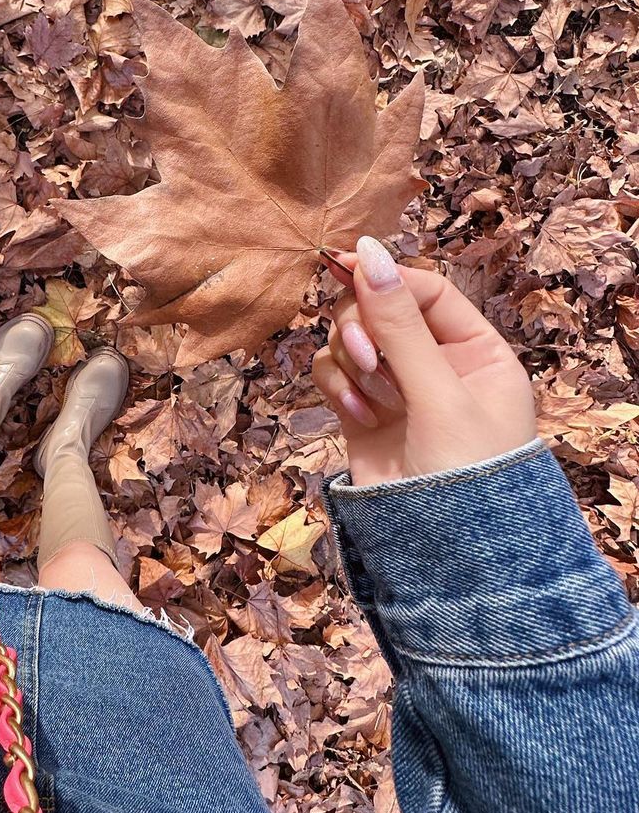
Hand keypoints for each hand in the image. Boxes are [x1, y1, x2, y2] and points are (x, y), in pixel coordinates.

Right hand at [312, 237, 537, 487]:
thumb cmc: (467, 475)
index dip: (387, 277)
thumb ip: (400, 324)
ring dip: (352, 361)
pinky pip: (335, 373)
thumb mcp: (439, 393)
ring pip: (351, 339)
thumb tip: (367, 253)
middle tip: (367, 357)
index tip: (346, 265)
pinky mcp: (362, 410)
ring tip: (370, 400)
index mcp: (476, 351)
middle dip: (364, 327)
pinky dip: (338, 386)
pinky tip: (358, 415)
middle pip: (380, 309)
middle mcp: (436, 364)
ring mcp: (397, 388)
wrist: (449, 559)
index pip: (426, 291)